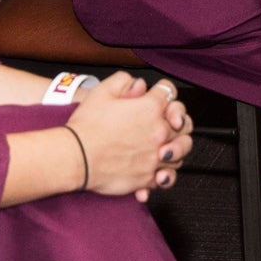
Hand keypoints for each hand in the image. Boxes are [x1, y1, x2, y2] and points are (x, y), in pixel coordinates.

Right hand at [65, 74, 192, 201]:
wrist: (75, 157)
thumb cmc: (86, 126)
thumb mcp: (102, 92)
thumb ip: (124, 81)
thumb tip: (138, 85)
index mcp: (150, 108)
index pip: (170, 93)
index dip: (164, 92)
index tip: (158, 97)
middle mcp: (158, 132)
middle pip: (185, 125)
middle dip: (178, 122)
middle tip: (168, 124)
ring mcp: (154, 156)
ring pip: (180, 153)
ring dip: (175, 149)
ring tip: (164, 149)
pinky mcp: (146, 178)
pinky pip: (165, 178)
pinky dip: (163, 176)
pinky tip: (156, 173)